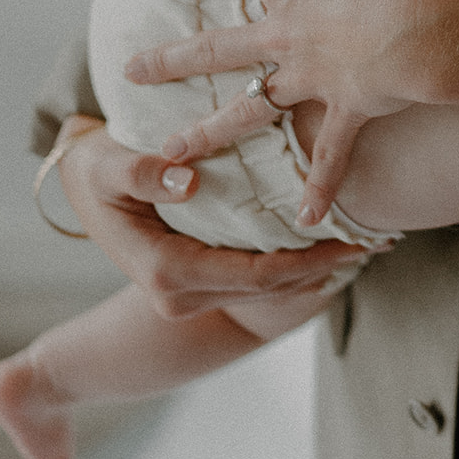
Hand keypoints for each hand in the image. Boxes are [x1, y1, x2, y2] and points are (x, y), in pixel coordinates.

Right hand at [54, 117, 356, 317]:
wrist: (81, 182)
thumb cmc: (94, 166)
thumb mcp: (106, 162)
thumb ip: (141, 171)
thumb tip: (187, 181)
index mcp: (162, 270)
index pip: (252, 273)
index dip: (306, 261)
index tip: (351, 240)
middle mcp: (176, 295)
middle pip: (269, 287)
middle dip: (324, 267)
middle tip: (377, 242)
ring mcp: (185, 295)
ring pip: (266, 290)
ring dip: (315, 269)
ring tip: (365, 243)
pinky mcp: (196, 283)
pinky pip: (255, 282)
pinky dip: (295, 268)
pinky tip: (329, 248)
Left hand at [124, 0, 458, 224]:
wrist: (419, 19)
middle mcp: (286, 35)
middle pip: (218, 49)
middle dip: (172, 61)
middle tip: (130, 72)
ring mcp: (311, 77)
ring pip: (249, 112)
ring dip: (209, 135)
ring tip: (173, 156)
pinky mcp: (347, 111)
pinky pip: (331, 158)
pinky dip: (321, 189)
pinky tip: (307, 218)